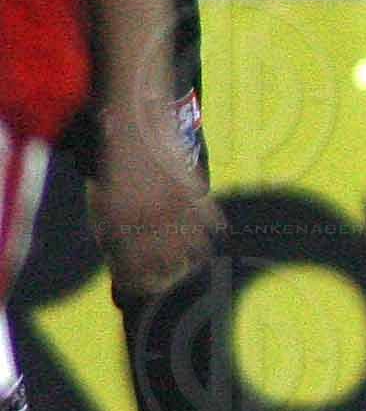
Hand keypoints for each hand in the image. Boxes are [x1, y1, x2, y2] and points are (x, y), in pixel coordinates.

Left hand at [93, 113, 221, 294]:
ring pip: (191, 241)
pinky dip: (214, 226)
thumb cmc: (116, 161)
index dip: (138, 279)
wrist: (136, 122)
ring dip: (195, 255)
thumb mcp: (103, 197)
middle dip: (167, 271)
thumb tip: (119, 255)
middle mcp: (148, 215)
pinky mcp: (191, 186)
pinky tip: (217, 234)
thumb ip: (112, 227)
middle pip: (165, 258)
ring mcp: (172, 201)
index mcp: (121, 219)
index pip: (132, 263)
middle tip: (171, 276)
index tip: (143, 288)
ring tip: (196, 262)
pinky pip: (208, 215)